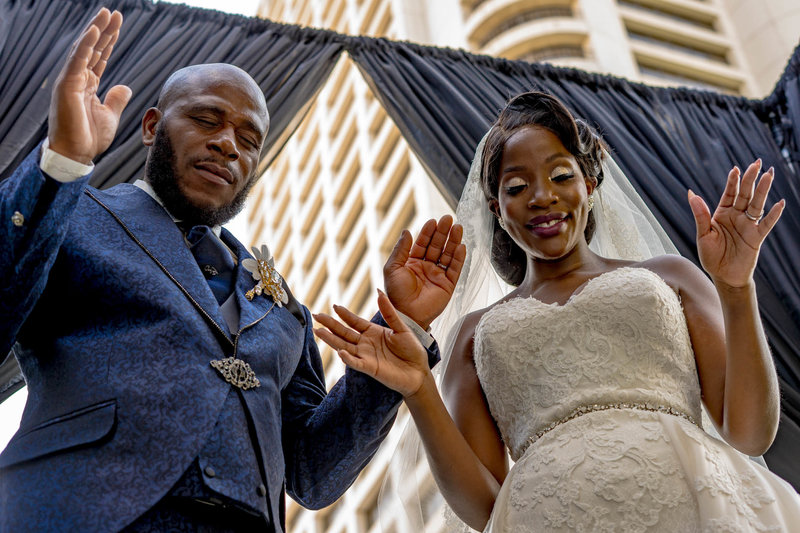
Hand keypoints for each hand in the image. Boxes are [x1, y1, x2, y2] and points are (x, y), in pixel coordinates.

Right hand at [48, 8, 131, 163]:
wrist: (76, 154)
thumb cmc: (89, 138)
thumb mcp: (110, 116)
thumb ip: (116, 99)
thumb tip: (124, 86)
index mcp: (88, 84)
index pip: (100, 56)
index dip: (109, 40)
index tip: (117, 25)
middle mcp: (78, 79)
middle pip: (93, 48)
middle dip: (104, 30)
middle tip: (114, 12)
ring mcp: (71, 80)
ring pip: (85, 49)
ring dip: (96, 30)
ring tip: (106, 13)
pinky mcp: (67, 85)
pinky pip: (78, 61)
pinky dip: (86, 45)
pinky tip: (95, 30)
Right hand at [313, 290, 430, 397]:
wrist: (419, 372)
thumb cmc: (412, 350)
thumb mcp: (401, 328)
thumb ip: (389, 312)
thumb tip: (379, 292)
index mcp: (373, 332)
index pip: (354, 321)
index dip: (344, 314)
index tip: (334, 306)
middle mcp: (366, 343)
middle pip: (344, 332)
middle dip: (330, 324)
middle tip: (316, 316)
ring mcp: (366, 356)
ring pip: (344, 346)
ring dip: (331, 339)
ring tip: (318, 331)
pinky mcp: (370, 368)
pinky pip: (356, 363)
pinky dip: (348, 358)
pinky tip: (340, 351)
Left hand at [383, 215, 465, 329]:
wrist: (406, 314)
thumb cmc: (395, 294)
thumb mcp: (392, 268)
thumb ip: (400, 249)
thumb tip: (407, 231)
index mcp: (412, 263)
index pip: (422, 243)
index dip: (428, 232)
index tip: (433, 221)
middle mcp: (426, 267)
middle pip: (437, 246)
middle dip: (443, 232)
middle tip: (448, 219)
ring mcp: (438, 276)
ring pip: (448, 255)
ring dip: (453, 241)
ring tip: (458, 228)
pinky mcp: (448, 285)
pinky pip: (455, 269)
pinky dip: (459, 258)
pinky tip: (461, 247)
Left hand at [688, 160, 784, 287]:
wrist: (723, 276)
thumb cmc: (711, 255)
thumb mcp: (703, 234)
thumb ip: (700, 215)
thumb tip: (691, 193)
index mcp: (722, 214)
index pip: (729, 193)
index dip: (732, 181)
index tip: (735, 168)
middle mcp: (736, 216)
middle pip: (745, 194)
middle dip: (750, 179)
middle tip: (757, 162)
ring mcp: (748, 225)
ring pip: (757, 204)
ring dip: (763, 190)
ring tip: (769, 174)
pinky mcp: (756, 237)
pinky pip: (766, 224)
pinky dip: (773, 214)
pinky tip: (780, 203)